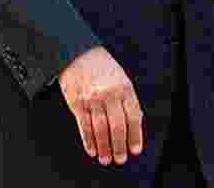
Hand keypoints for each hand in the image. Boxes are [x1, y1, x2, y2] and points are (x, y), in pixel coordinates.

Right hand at [59, 46, 142, 165]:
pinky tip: (92, 150)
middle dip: (119, 146)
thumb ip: (128, 99)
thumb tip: (136, 122)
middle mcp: (109, 94)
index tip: (135, 150)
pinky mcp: (77, 103)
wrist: (78, 54)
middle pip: (117, 126)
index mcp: (124, 88)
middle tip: (120, 159)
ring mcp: (92, 99)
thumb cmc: (103, 67)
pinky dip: (89, 141)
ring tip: (106, 159)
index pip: (133, 117)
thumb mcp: (122, 78)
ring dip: (104, 148)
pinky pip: (84, 126)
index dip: (135, 136)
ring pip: (100, 129)